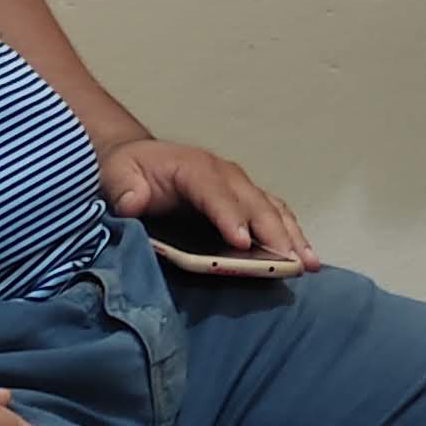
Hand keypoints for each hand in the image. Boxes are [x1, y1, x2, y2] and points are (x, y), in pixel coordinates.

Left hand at [98, 137, 320, 269]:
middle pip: (254, 202)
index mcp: (194, 167)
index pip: (215, 191)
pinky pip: (275, 216)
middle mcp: (225, 175)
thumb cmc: (130, 171)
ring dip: (292, 236)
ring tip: (308, 264)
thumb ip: (125, 188)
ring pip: (273, 210)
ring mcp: (240, 188)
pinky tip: (304, 258)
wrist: (141, 161)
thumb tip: (134, 203)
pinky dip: (291, 235)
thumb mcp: (117, 175)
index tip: (241, 241)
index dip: (229, 215)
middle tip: (289, 261)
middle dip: (273, 232)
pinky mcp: (246, 202)